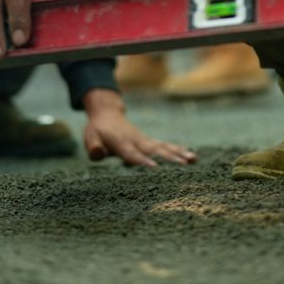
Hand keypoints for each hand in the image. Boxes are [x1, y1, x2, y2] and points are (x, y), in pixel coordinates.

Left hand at [82, 89, 196, 167]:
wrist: (108, 114)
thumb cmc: (98, 130)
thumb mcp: (90, 137)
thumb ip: (93, 146)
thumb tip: (98, 154)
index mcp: (122, 143)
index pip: (133, 154)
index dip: (143, 161)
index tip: (156, 169)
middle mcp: (137, 141)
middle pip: (155, 151)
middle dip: (169, 159)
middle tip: (184, 166)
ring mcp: (145, 141)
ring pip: (164, 148)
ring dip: (178, 154)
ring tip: (193, 160)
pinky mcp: (150, 142)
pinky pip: (166, 146)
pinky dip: (179, 150)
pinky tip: (192, 156)